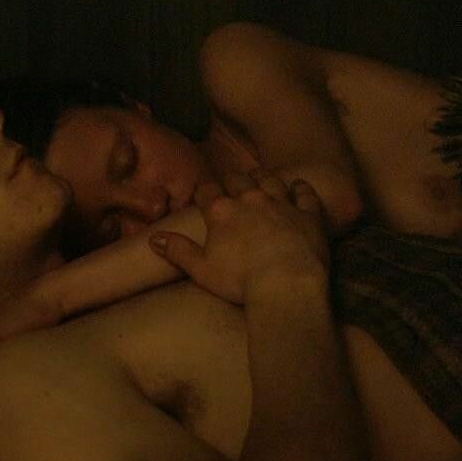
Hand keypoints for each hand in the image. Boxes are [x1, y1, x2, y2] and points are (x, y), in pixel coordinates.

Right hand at [149, 168, 328, 303]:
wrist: (286, 283)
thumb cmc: (240, 281)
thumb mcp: (201, 269)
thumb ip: (178, 250)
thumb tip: (153, 238)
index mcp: (222, 212)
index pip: (207, 191)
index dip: (204, 190)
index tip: (203, 192)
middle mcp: (250, 200)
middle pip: (239, 180)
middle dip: (233, 180)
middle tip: (232, 183)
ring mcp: (281, 203)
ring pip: (271, 180)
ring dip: (264, 177)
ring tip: (260, 177)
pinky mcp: (308, 214)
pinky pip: (305, 194)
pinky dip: (302, 188)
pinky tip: (299, 186)